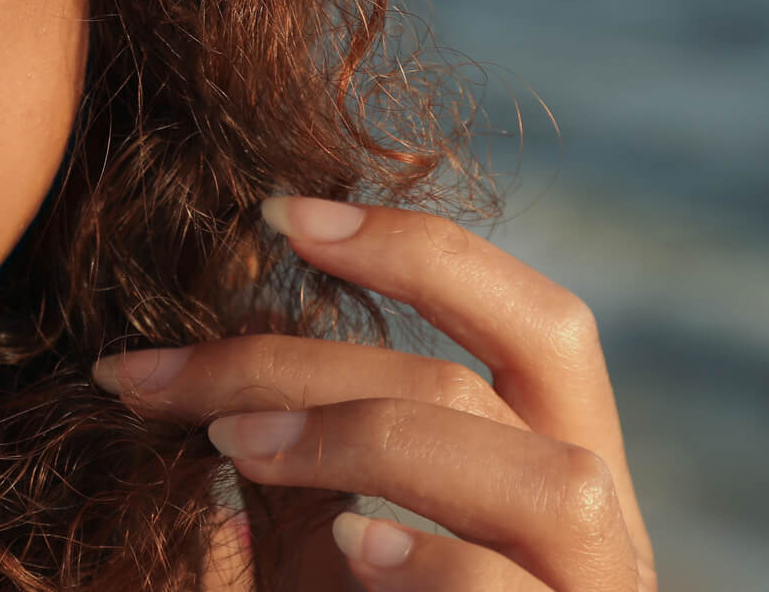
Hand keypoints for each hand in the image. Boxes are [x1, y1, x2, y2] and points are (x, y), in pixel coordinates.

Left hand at [91, 197, 655, 589]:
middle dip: (318, 357)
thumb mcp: (322, 555)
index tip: (277, 213)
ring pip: (553, 483)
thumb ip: (295, 464)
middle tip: (163, 376)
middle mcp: (606, 540)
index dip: (423, 248)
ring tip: (236, 450)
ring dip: (379, 441)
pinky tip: (350, 547)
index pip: (538, 324)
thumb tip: (202, 360)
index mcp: (556, 475)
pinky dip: (440, 564)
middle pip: (506, 384)